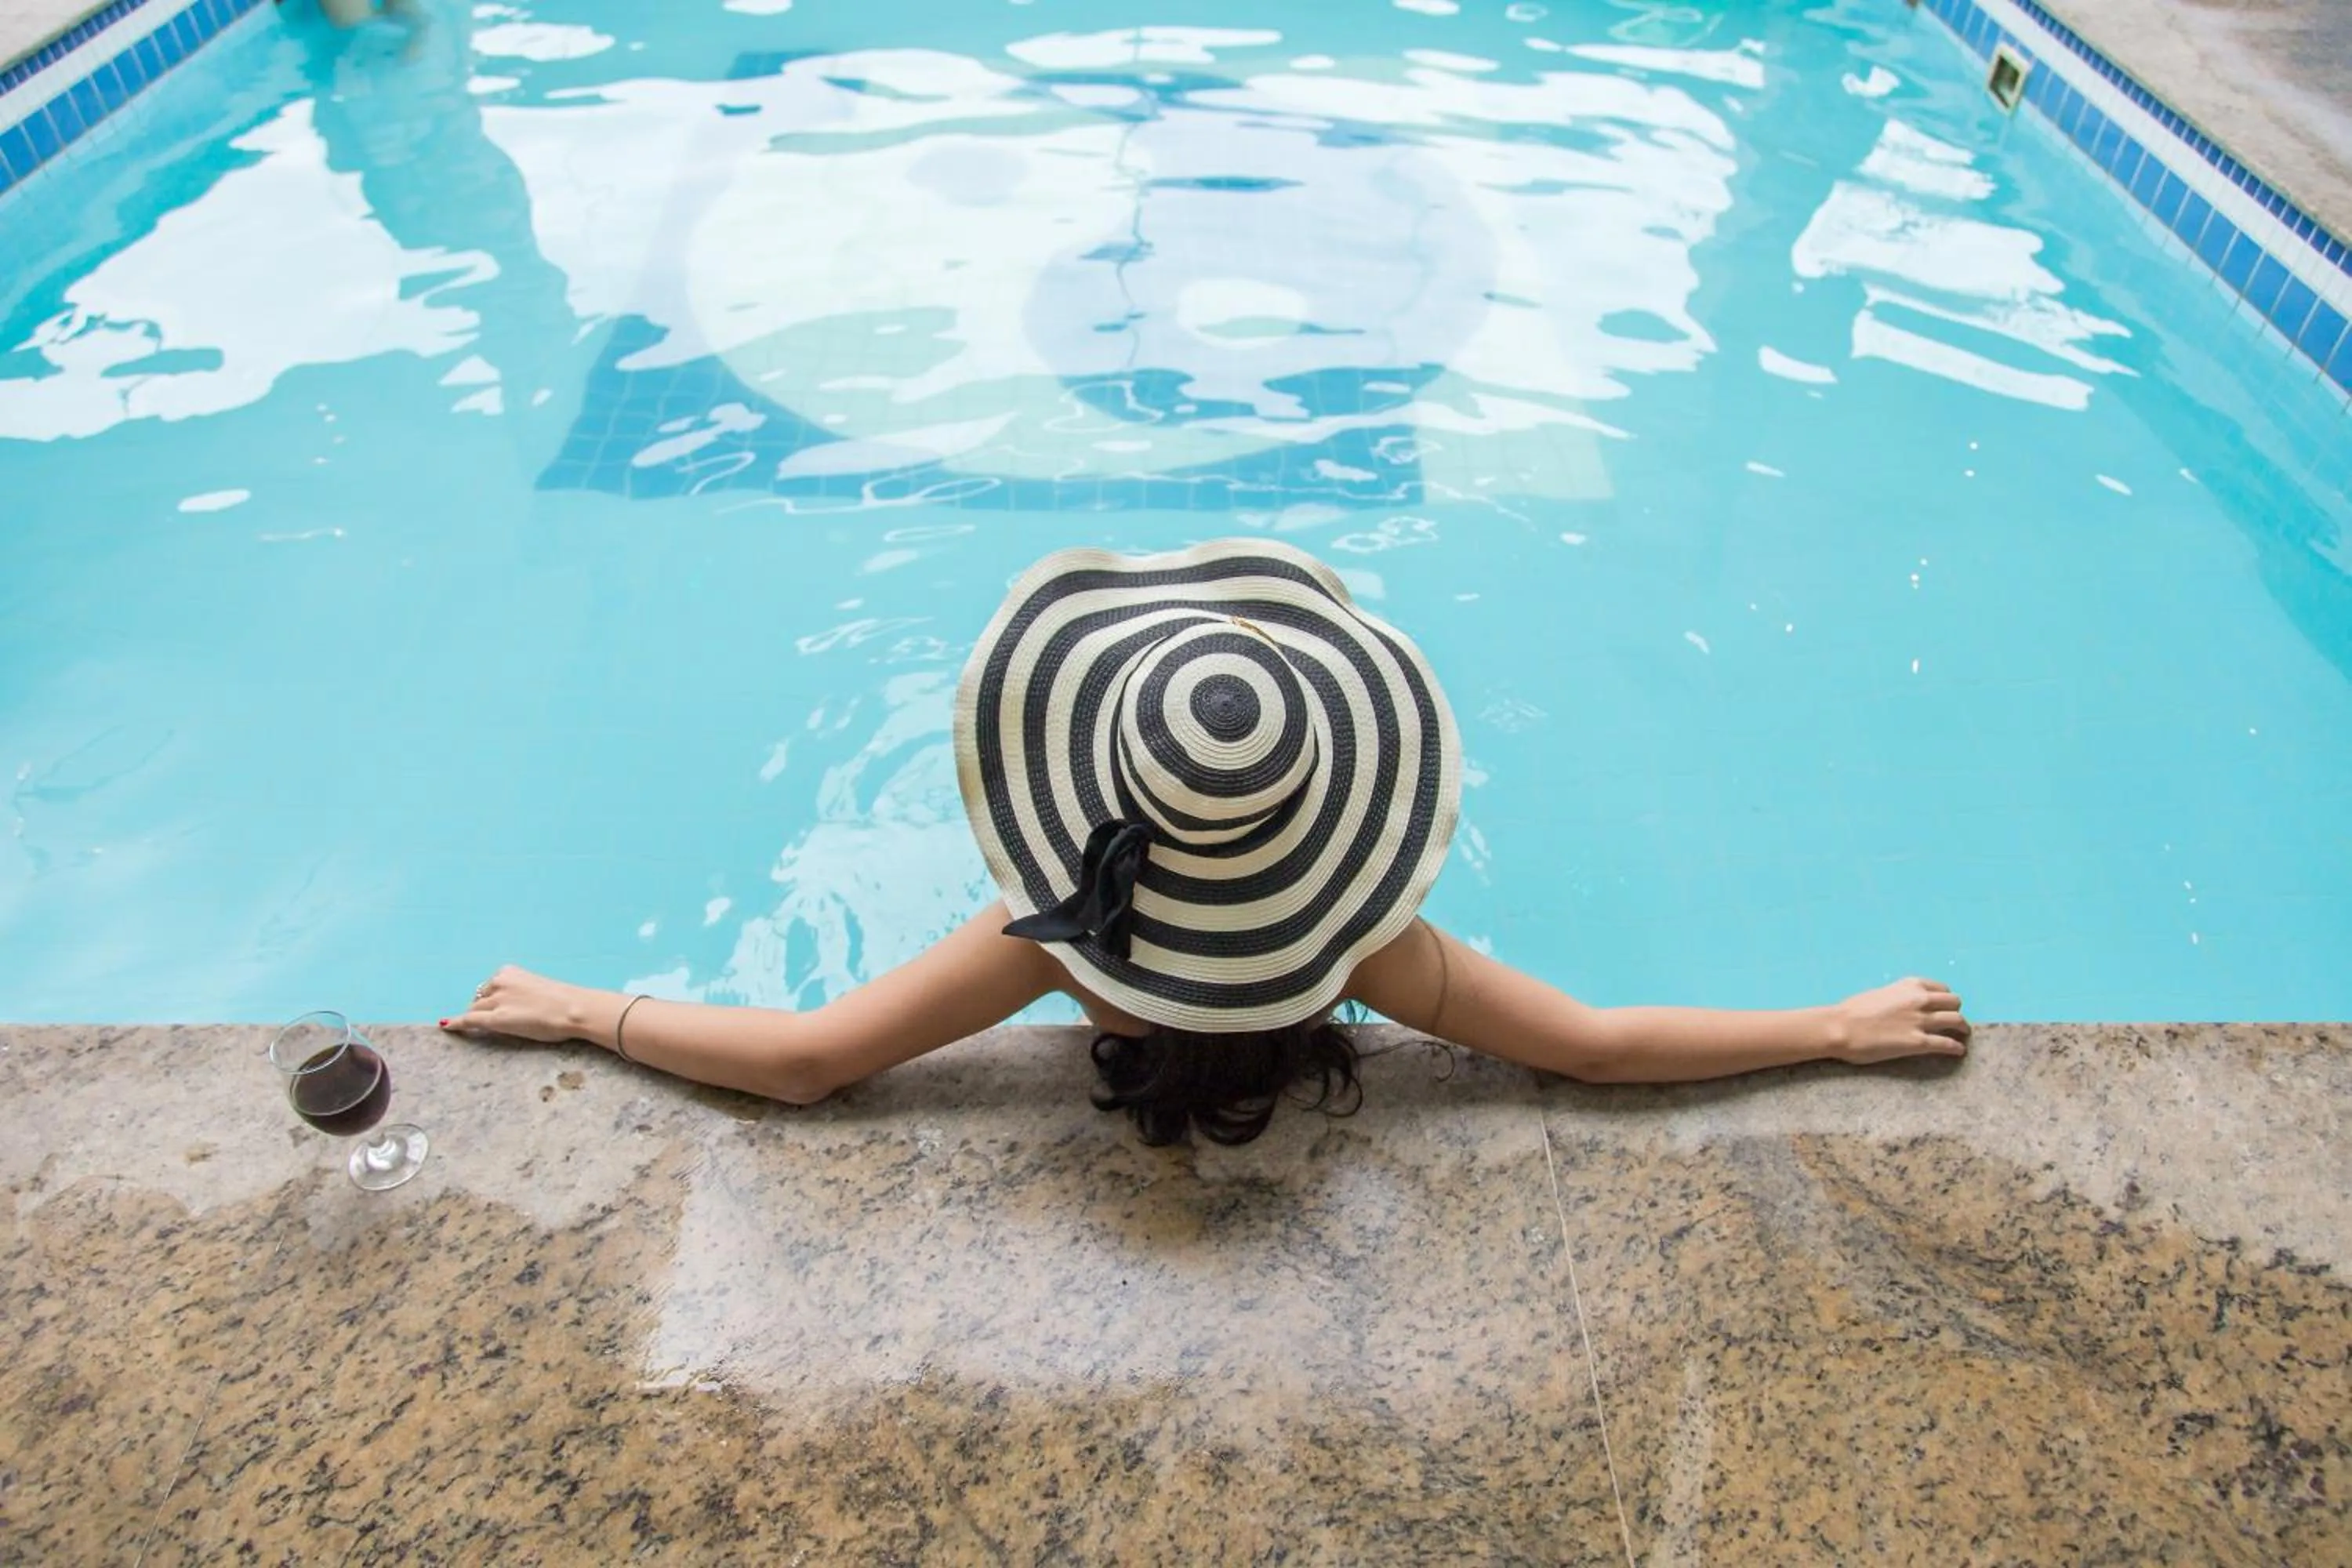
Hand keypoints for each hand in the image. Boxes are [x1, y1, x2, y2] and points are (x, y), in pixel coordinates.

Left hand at [441, 965, 614, 1044]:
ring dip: (477, 1019)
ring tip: (488, 1029)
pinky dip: (456, 1023)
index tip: (489, 1008)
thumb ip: (520, 993)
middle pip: (480, 1000)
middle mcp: (499, 982)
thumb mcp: (538, 988)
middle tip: (500, 1023)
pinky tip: (446, 1026)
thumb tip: (512, 1007)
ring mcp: (496, 1001)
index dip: (489, 1001)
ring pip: (475, 1011)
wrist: (572, 1008)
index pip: (490, 988)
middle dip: (484, 1011)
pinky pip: (469, 1020)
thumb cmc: (564, 1001)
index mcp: (510, 972)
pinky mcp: (496, 1019)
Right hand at [1834, 977, 1970, 1063]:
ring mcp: (1921, 1021)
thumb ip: (1897, 997)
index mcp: (1909, 985)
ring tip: (1963, 1035)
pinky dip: (1956, 1048)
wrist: (1841, 1027)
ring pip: (1956, 1021)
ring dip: (1963, 1029)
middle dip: (1956, 1012)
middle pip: (1954, 1003)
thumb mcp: (1879, 993)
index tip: (1944, 1006)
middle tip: (1954, 1022)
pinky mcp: (1919, 1043)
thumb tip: (1902, 1006)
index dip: (1945, 999)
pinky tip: (1958, 1051)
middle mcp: (1920, 1000)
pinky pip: (1947, 1044)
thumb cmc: (1852, 1010)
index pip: (1941, 989)